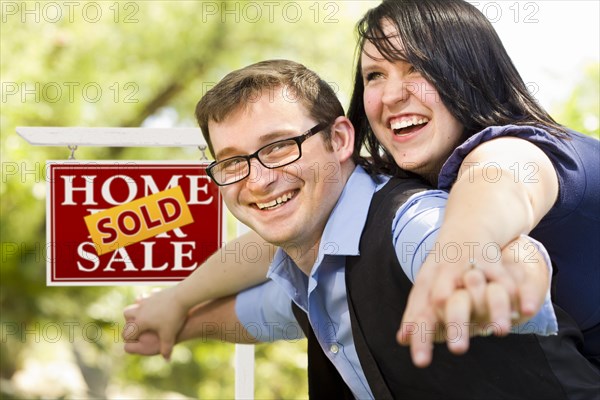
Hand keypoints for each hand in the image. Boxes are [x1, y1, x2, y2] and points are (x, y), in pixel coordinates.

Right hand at [122, 287, 187, 359]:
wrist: (182, 297)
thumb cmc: (174, 317)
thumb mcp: (170, 335)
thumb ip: (166, 348)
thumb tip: (166, 360)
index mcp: (140, 321)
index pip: (128, 332)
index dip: (130, 339)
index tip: (135, 342)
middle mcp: (140, 309)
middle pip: (126, 313)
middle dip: (130, 320)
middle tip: (139, 326)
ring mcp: (147, 299)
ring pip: (135, 303)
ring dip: (138, 308)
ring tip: (146, 314)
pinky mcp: (155, 292)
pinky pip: (147, 296)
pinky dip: (148, 300)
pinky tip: (156, 304)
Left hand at [397, 236, 548, 366]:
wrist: (470, 221)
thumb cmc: (446, 263)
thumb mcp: (427, 283)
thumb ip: (416, 312)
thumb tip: (402, 339)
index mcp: (429, 281)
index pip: (421, 312)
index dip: (421, 336)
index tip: (421, 362)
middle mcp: (446, 273)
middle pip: (446, 300)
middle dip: (454, 323)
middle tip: (458, 351)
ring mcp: (470, 264)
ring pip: (478, 287)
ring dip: (489, 309)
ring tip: (498, 333)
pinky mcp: (494, 259)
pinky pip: (505, 276)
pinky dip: (514, 291)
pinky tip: (523, 310)